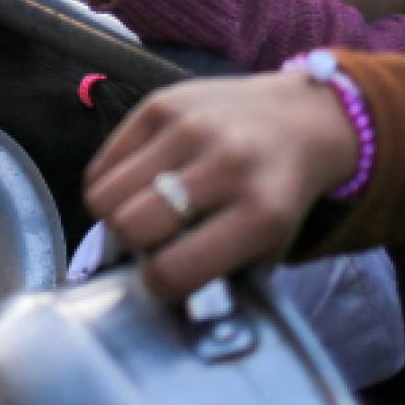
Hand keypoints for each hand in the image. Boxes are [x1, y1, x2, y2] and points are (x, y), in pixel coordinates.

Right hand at [83, 72, 359, 301]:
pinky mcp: (163, 102)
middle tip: (151, 242)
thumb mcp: (267, 248)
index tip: (163, 280)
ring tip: (142, 211)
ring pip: (105, 195)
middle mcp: (226, 165)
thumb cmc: (276, 196)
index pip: (172, 270)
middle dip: (132, 247)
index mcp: (260, 213)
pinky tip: (139, 183)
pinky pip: (103, 163)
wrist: (301, 119)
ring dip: (116, 214)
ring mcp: (191, 127)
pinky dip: (111, 183)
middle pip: (130, 227)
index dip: (158, 286)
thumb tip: (156, 302)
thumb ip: (218, 279)